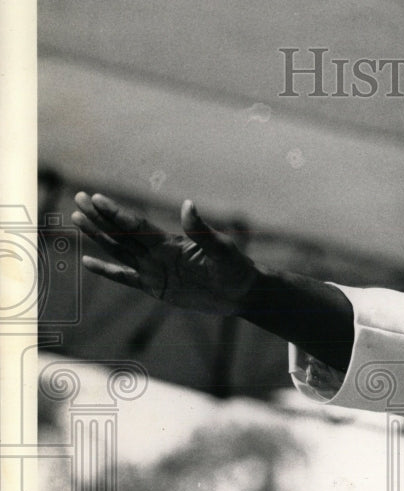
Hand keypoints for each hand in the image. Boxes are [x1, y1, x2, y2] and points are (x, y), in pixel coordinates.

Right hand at [71, 192, 258, 315]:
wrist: (240, 293)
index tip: (96, 198)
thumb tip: (189, 205)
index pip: (136, 226)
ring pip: (118, 251)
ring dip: (98, 237)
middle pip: (121, 233)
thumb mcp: (221, 248)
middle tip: (78, 198)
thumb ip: (201, 230)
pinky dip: (107, 271)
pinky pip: (126, 278)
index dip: (115, 213)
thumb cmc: (235, 267)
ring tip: (77, 219)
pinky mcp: (155, 288)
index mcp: (170, 242)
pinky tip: (88, 262)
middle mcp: (157, 253)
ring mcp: (154, 270)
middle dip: (99, 217)